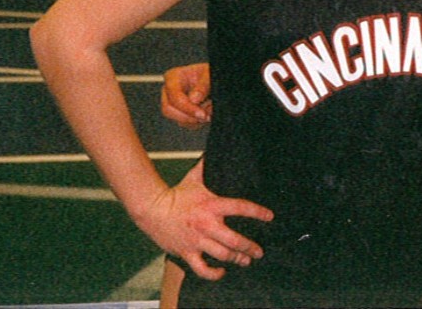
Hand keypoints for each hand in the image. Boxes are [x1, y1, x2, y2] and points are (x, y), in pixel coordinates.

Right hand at [134, 160, 272, 280]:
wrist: (152, 209)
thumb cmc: (176, 194)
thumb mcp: (195, 178)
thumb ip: (208, 166)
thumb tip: (217, 149)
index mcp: (212, 206)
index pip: (241, 208)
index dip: (258, 212)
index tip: (270, 217)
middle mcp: (207, 225)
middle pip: (234, 240)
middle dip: (250, 247)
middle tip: (259, 251)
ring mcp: (197, 241)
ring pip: (222, 255)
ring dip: (237, 259)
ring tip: (246, 260)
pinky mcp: (186, 252)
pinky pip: (202, 268)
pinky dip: (213, 273)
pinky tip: (222, 271)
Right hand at [161, 62, 212, 129]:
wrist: (216, 78)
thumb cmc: (209, 72)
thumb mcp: (209, 74)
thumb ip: (203, 85)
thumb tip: (193, 99)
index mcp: (173, 77)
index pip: (174, 97)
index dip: (187, 108)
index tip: (201, 114)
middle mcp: (170, 90)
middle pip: (169, 110)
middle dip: (189, 116)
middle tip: (206, 116)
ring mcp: (174, 102)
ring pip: (178, 119)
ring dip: (196, 119)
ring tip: (210, 110)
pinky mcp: (180, 112)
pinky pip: (185, 123)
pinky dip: (198, 122)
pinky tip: (207, 112)